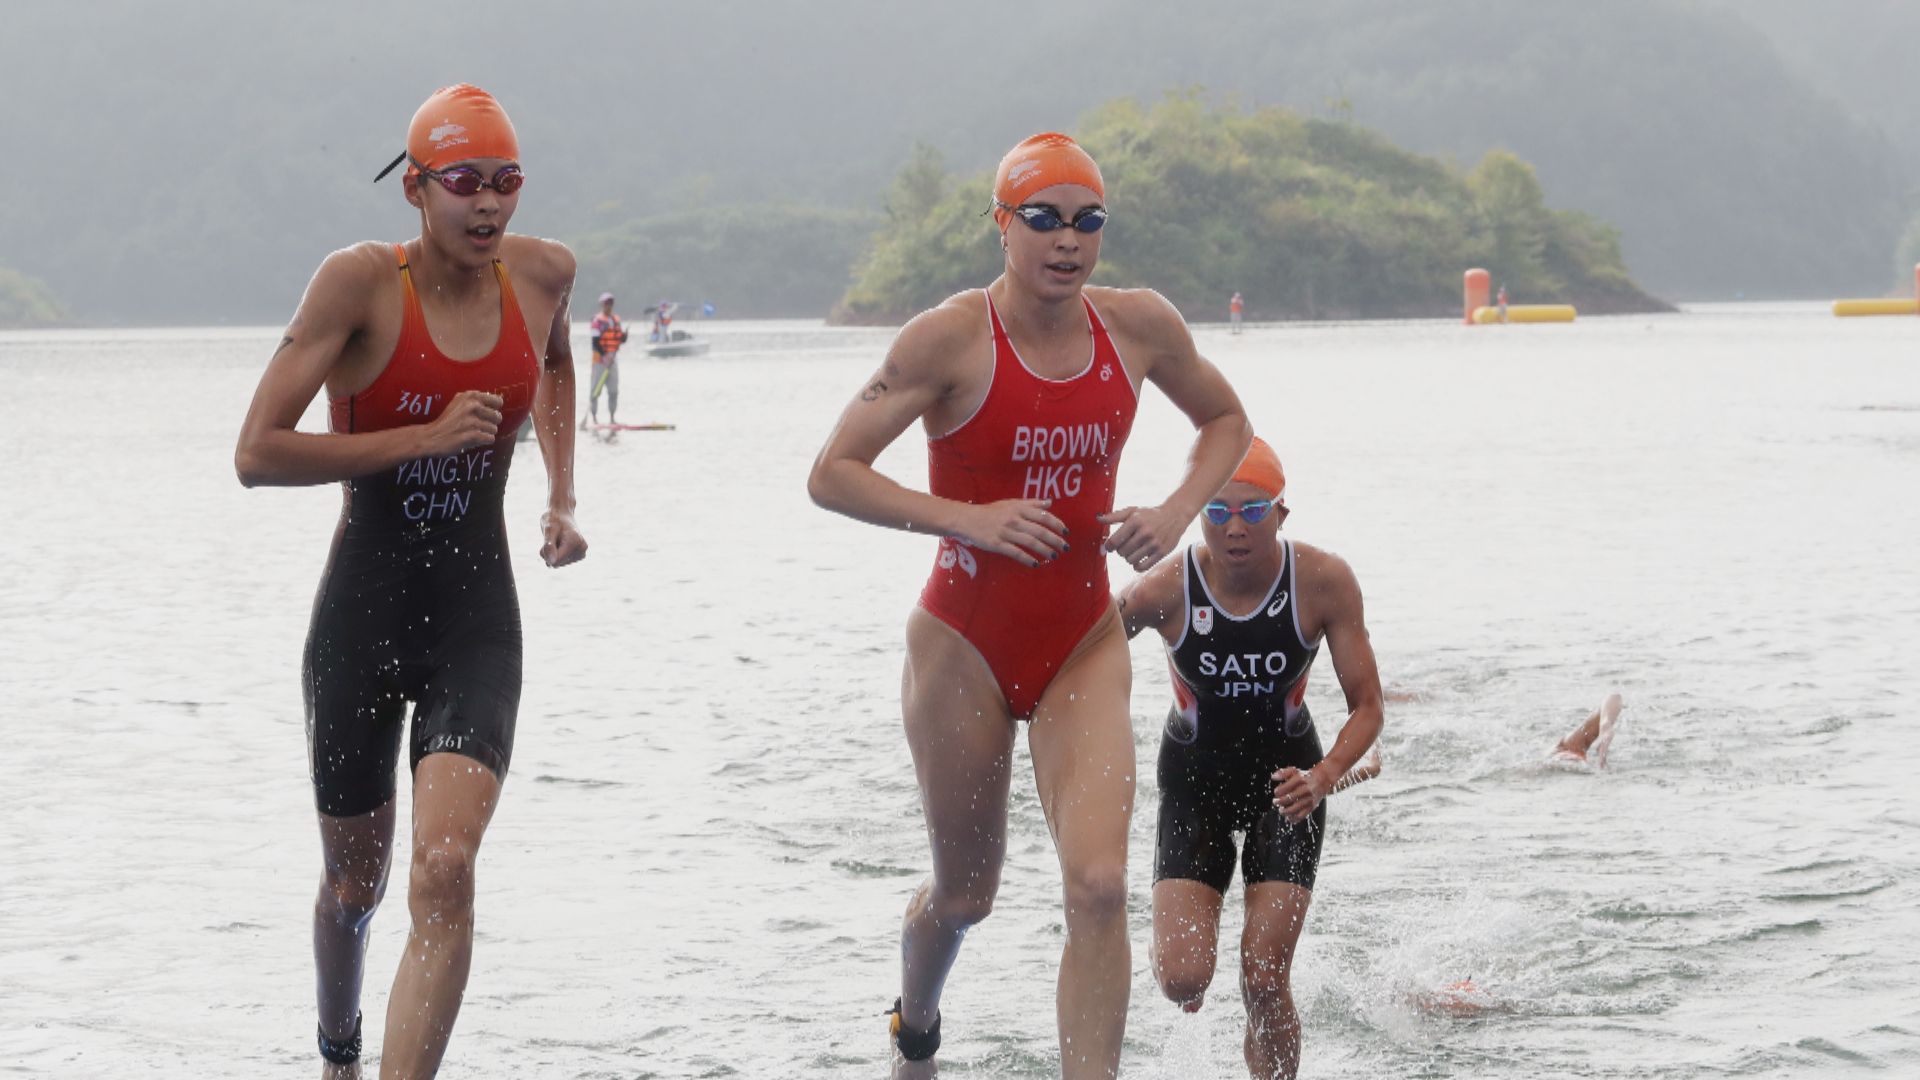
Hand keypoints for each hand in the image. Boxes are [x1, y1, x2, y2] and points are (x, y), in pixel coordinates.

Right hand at [420, 391, 503, 455]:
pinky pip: (490, 439)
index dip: (494, 409)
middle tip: (478, 427)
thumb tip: (497, 401)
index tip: (488, 414)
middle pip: (498, 417)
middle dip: (490, 423)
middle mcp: (472, 406)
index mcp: (470, 396)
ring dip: (485, 434)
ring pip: (494, 429)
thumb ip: (474, 400)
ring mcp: (473, 421)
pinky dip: (483, 441)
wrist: (431, 436)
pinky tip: (473, 440)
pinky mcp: (473, 435)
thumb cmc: (446, 421)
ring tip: (473, 433)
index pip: (498, 401)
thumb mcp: (458, 402)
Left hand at [540, 508, 587, 567]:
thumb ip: (549, 545)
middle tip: (552, 538)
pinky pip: (562, 562)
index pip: (555, 561)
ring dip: (553, 553)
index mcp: (575, 542)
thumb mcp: (548, 529)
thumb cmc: (554, 519)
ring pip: (558, 564)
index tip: (547, 540)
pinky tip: (561, 543)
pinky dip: (557, 554)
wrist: (562, 513)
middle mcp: (581, 549)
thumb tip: (551, 562)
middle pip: (557, 564)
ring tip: (557, 539)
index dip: (546, 553)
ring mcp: (582, 553)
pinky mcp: (580, 556)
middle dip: (549, 553)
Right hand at [953, 499, 1067, 566]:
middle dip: (1054, 540)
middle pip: (1039, 530)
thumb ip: (1031, 503)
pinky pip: (1015, 552)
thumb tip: (1049, 502)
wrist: (967, 519)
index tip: (1065, 532)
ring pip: (1030, 542)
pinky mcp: (997, 544)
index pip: (1043, 516)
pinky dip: (1027, 558)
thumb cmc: (991, 511)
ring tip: (1054, 555)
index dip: (1056, 524)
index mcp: (1018, 508)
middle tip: (1065, 547)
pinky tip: (1035, 564)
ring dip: (1044, 550)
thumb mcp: (1011, 503)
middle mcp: (1013, 519)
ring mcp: (1005, 532)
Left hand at [1097, 503, 1185, 572]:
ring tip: (1132, 551)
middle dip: (1120, 550)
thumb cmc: (1150, 514)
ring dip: (1128, 558)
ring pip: (1130, 560)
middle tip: (1124, 546)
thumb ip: (1114, 516)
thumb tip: (1098, 518)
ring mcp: (1154, 544)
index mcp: (1135, 521)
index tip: (1110, 546)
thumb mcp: (1132, 511)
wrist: (1175, 516)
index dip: (1108, 546)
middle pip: (1121, 552)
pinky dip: (1136, 566)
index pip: (1114, 541)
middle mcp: (1145, 532)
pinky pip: (1142, 567)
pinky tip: (1138, 559)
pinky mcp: (1161, 553)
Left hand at [1272, 765, 1328, 823]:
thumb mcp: (1295, 771)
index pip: (1286, 787)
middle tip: (1275, 802)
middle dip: (1279, 802)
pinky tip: (1288, 817)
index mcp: (1300, 780)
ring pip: (1295, 809)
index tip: (1276, 793)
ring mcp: (1309, 799)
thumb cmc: (1306, 776)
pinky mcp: (1312, 807)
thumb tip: (1274, 777)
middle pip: (1289, 799)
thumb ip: (1283, 773)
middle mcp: (1305, 790)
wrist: (1323, 780)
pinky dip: (1293, 819)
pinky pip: (1301, 815)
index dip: (1278, 792)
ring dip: (1285, 811)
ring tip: (1281, 810)